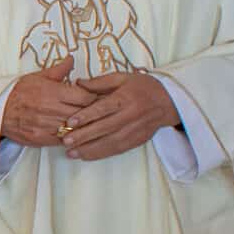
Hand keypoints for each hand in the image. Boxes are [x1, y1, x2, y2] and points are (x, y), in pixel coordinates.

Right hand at [1, 59, 96, 148]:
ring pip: (76, 129)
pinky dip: (70, 137)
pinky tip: (73, 133)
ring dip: (82, 127)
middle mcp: (51, 110)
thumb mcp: (37, 77)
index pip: (86, 97)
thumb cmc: (17, 92)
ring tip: (88, 124)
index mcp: (53, 92)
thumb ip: (58, 70)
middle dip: (92, 113)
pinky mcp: (42, 139)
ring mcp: (47, 126)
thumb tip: (71, 59)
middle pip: (84, 114)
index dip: (94, 97)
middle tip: (98, 111)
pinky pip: (64, 140)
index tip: (96, 97)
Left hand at [60, 70, 180, 161]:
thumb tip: (78, 83)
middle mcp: (130, 115)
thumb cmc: (143, 87)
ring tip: (71, 153)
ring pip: (110, 142)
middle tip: (65, 141)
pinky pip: (117, 149)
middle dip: (84, 136)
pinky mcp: (137, 140)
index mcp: (126, 98)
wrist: (169, 101)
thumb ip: (100, 82)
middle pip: (105, 128)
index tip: (70, 122)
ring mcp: (135, 130)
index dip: (87, 116)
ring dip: (89, 149)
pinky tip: (86, 156)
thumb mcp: (123, 77)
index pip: (104, 108)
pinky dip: (101, 154)